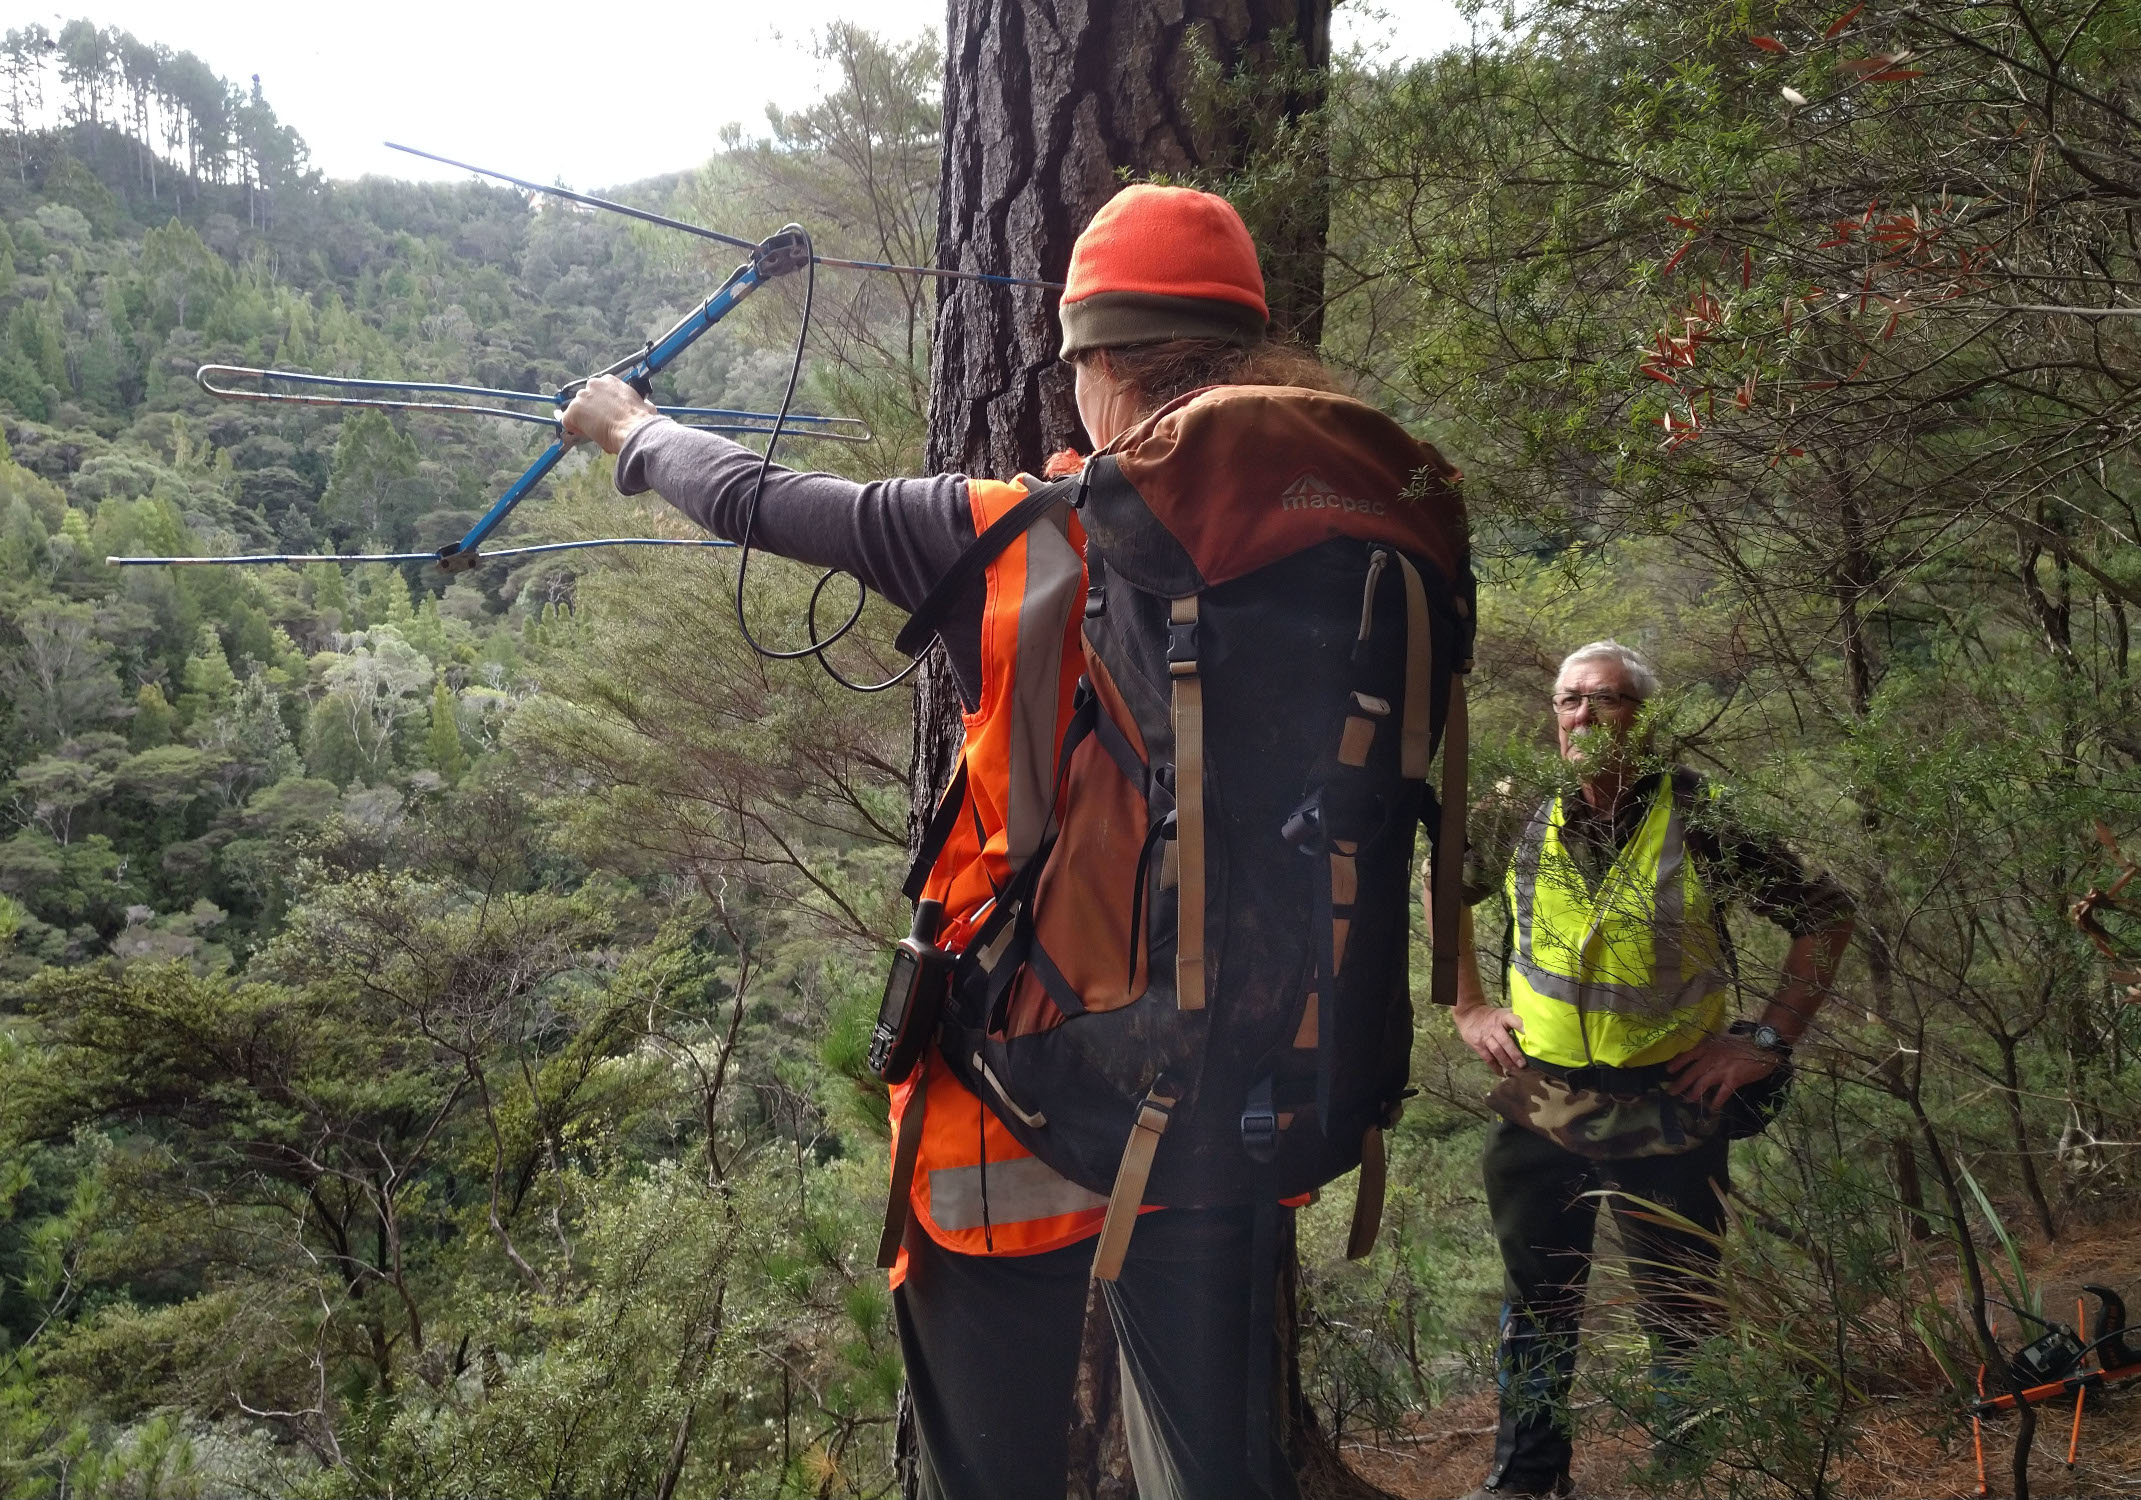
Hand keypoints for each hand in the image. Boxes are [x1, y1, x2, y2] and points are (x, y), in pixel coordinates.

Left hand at [560, 374, 659, 454]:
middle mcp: (595, 384)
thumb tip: (645, 406)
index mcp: (611, 381)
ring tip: (596, 431)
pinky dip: (574, 429)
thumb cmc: (641, 421)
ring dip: (583, 420)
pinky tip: (587, 434)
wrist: (633, 430)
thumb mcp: (644, 405)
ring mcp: (583, 396)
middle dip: (591, 411)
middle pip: (586, 399)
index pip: (598, 391)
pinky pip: (567, 421)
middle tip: (601, 424)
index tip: (606, 414)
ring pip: (577, 410)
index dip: (601, 405)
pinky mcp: (574, 410)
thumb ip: (638, 403)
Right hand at [1454, 1002, 1527, 1076]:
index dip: (1520, 1026)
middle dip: (1514, 1053)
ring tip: (1516, 1070)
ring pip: (1497, 1051)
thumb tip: (1534, 1026)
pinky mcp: (1478, 1046)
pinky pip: (1488, 1058)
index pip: (1512, 1020)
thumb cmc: (1492, 1016)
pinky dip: (1495, 1067)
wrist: (1469, 1015)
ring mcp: (1485, 1037)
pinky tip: (1502, 1073)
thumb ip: (1515, 1018)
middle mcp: (1494, 1027)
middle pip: (1505, 1041)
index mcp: (1502, 1017)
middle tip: (1523, 1064)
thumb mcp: (1502, 1013)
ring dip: (1507, 1062)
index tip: (1528, 1034)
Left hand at [1665, 1033, 1780, 1112]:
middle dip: (1680, 1083)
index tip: (1668, 1070)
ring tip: (1687, 1101)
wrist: (1765, 1045)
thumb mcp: (1723, 1039)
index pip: (1688, 1055)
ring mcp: (1722, 1069)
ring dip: (1693, 1094)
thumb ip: (1711, 1047)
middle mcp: (1712, 1057)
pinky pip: (1721, 1094)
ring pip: (1702, 1084)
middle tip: (1670, 1092)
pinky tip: (1712, 1109)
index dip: (1677, 1063)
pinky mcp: (1733, 1079)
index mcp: (1708, 1046)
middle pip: (1692, 1072)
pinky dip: (1716, 1103)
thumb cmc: (1745, 1042)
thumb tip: (1700, 1054)